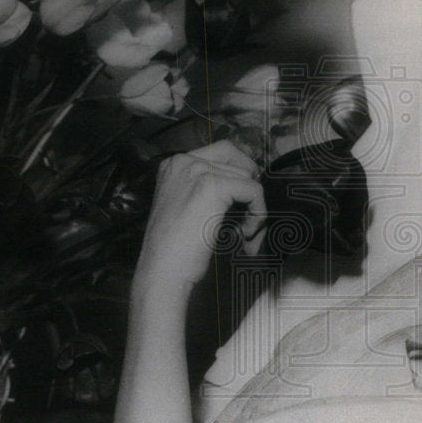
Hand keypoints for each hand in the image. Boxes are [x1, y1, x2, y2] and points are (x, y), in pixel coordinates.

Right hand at [135, 140, 265, 287]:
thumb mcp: (190, 208)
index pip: (223, 151)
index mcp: (174, 164)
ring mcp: (197, 170)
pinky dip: (258, 212)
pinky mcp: (213, 186)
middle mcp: (183, 161)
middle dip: (249, 191)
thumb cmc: (176, 249)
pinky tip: (245, 233)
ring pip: (248, 177)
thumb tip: (251, 182)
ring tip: (243, 234)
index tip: (245, 202)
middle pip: (238, 162)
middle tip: (248, 220)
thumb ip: (211, 190)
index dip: (241, 174)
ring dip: (253, 208)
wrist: (163, 271)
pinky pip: (253, 190)